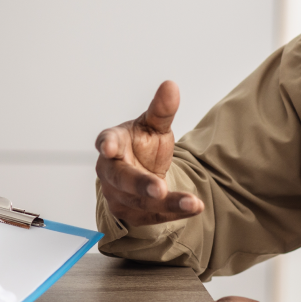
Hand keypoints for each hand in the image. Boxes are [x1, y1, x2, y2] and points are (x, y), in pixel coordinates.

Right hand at [95, 80, 204, 226]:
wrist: (140, 174)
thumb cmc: (142, 145)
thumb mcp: (153, 125)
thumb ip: (162, 109)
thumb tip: (171, 85)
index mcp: (113, 142)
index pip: (106, 141)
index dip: (107, 144)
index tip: (108, 147)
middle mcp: (110, 171)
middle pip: (123, 179)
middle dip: (140, 185)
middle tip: (158, 189)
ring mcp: (118, 195)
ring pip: (140, 202)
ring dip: (167, 203)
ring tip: (191, 202)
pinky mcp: (132, 213)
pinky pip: (153, 216)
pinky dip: (174, 213)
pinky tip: (194, 207)